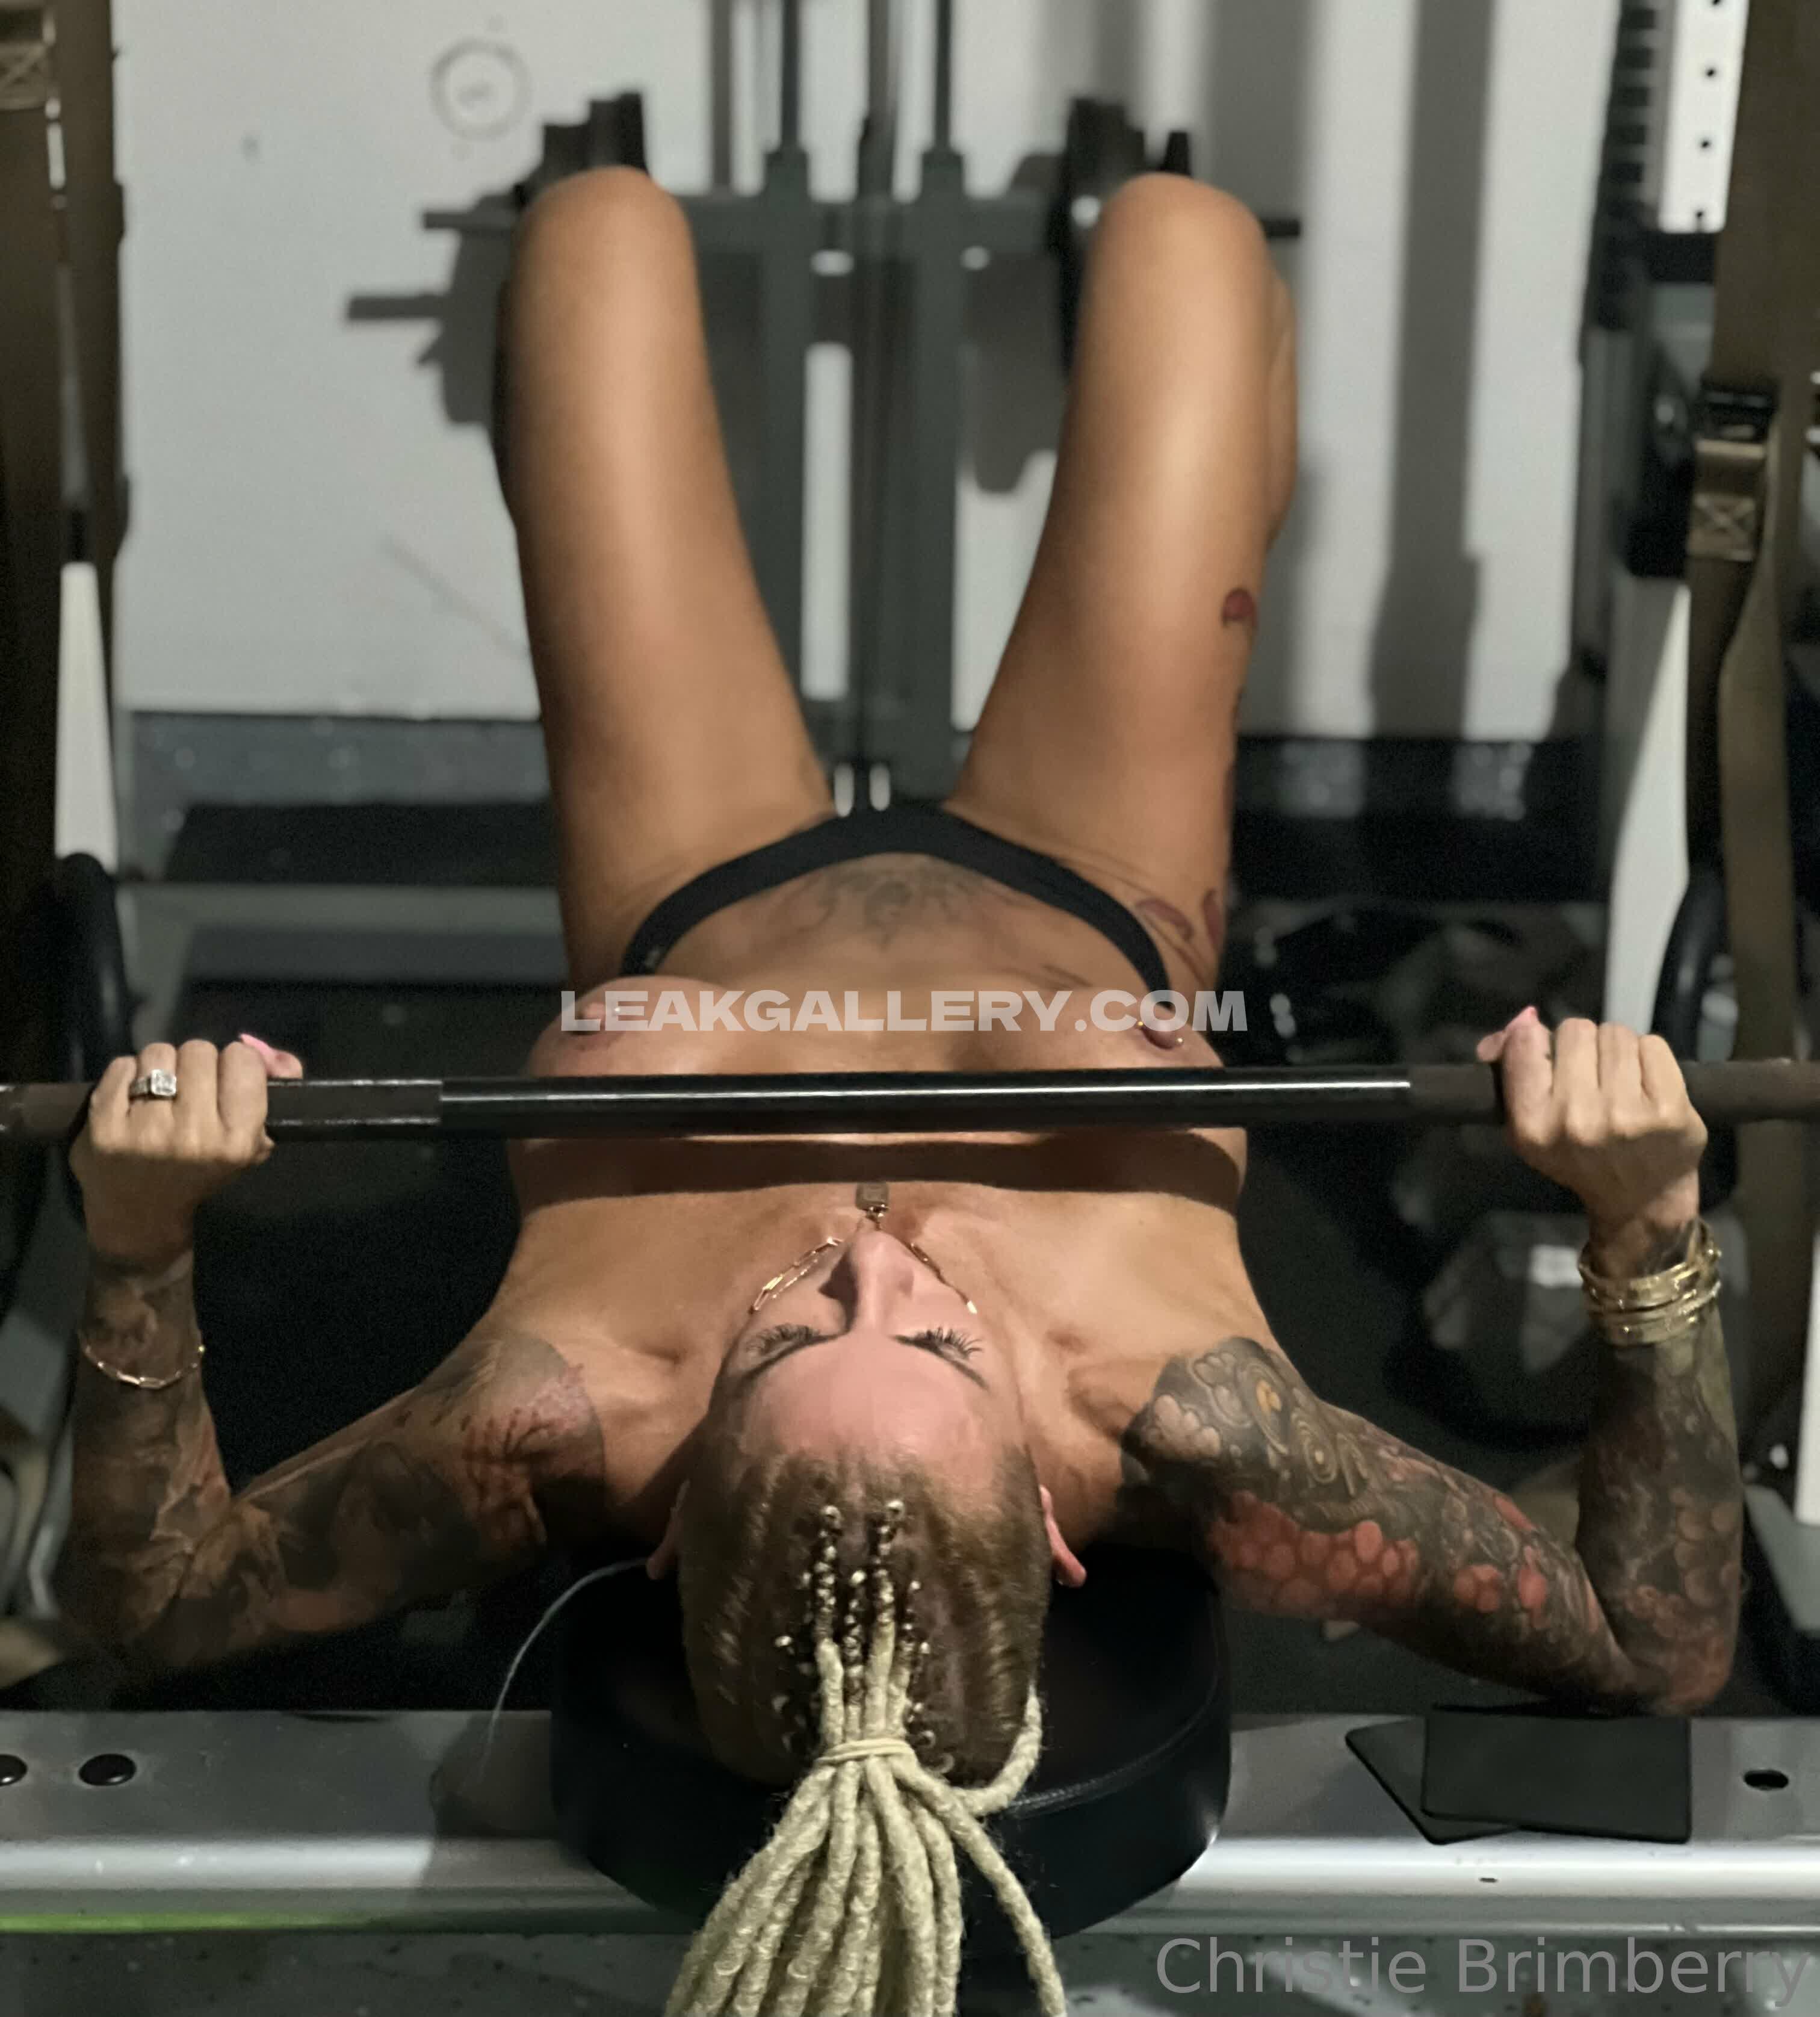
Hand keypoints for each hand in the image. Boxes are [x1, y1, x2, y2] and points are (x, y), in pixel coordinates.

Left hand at [71, 1035, 303, 1265]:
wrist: (140, 1216)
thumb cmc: (201, 1174)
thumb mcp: (251, 1141)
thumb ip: (273, 1088)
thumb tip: (271, 1053)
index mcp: (236, 1140)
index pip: (242, 1059)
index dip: (234, 1064)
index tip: (225, 1081)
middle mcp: (193, 1134)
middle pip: (199, 1050)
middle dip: (195, 1066)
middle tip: (188, 1090)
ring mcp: (145, 1130)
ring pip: (159, 1053)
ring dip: (159, 1067)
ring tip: (157, 1094)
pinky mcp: (104, 1125)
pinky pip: (121, 1066)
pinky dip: (126, 1076)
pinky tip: (130, 1101)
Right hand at [1477, 1009, 1704, 1247]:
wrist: (1640, 1202)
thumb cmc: (1578, 1158)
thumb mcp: (1528, 1126)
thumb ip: (1512, 1068)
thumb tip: (1522, 1019)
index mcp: (1532, 1124)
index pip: (1526, 1042)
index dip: (1539, 1038)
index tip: (1551, 1056)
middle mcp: (1576, 1119)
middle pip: (1575, 1030)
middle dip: (1583, 1045)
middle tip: (1591, 1076)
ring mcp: (1626, 1114)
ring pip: (1616, 1033)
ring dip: (1618, 1050)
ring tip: (1621, 1082)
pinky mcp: (1670, 1109)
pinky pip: (1653, 1045)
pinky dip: (1650, 1058)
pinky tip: (1647, 1086)